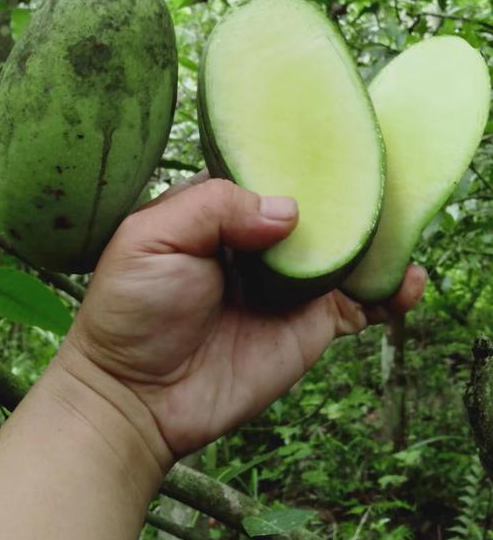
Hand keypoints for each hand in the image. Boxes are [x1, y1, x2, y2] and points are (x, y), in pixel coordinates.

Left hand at [68, 177, 425, 470]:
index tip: (340, 140)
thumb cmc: (130, 311)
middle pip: (322, 205)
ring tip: (408, 225)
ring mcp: (293, 282)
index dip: (303, 154)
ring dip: (382, 237)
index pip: (273, 168)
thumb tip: (291, 211)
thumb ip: (216, 207)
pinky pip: (363, 303)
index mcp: (222, 208)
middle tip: (389, 177)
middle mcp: (263, 240)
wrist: (137, 399)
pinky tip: (408, 283)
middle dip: (354, 191)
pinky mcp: (314, 324)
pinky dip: (392, 291)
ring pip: (350, 249)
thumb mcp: (151, 238)